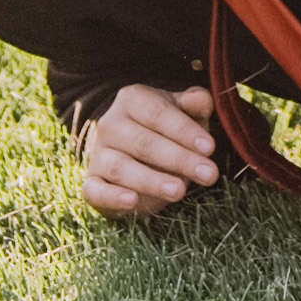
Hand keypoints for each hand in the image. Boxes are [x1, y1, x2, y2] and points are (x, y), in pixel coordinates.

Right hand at [75, 80, 220, 215]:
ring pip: (121, 167)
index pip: (158, 113)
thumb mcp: (180, 111)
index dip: (185, 131)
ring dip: (152, 181)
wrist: (126, 148)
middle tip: (208, 174)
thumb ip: (194, 104)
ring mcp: (98, 154)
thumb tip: (202, 101)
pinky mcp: (91, 183)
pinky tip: (132, 201)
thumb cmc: (162, 128)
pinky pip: (95, 191)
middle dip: (179, 160)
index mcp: (132, 100)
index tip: (210, 148)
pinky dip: (112, 197)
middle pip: (144, 142)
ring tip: (179, 191)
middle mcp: (110, 124)